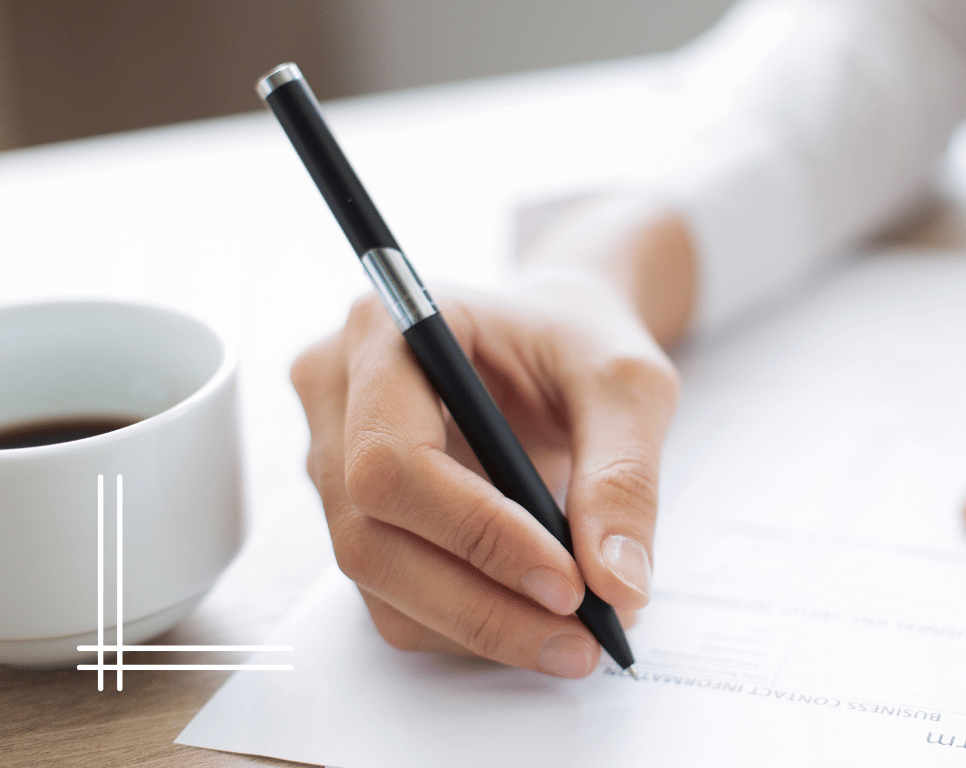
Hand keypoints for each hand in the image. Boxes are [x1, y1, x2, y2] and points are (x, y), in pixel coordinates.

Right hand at [291, 272, 678, 676]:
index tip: (567, 582)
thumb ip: (624, 476)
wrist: (555, 346)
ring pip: (377, 580)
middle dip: (480, 604)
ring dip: (476, 627)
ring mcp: (331, 457)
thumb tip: (616, 584)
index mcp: (386, 329)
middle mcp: (336, 392)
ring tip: (573, 639)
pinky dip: (466, 626)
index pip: (393, 456)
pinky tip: (536, 623)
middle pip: (370, 534)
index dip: (475, 532)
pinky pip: (392, 596)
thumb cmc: (580, 344)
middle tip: (581, 639)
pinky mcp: (354, 513)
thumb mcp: (630, 385)